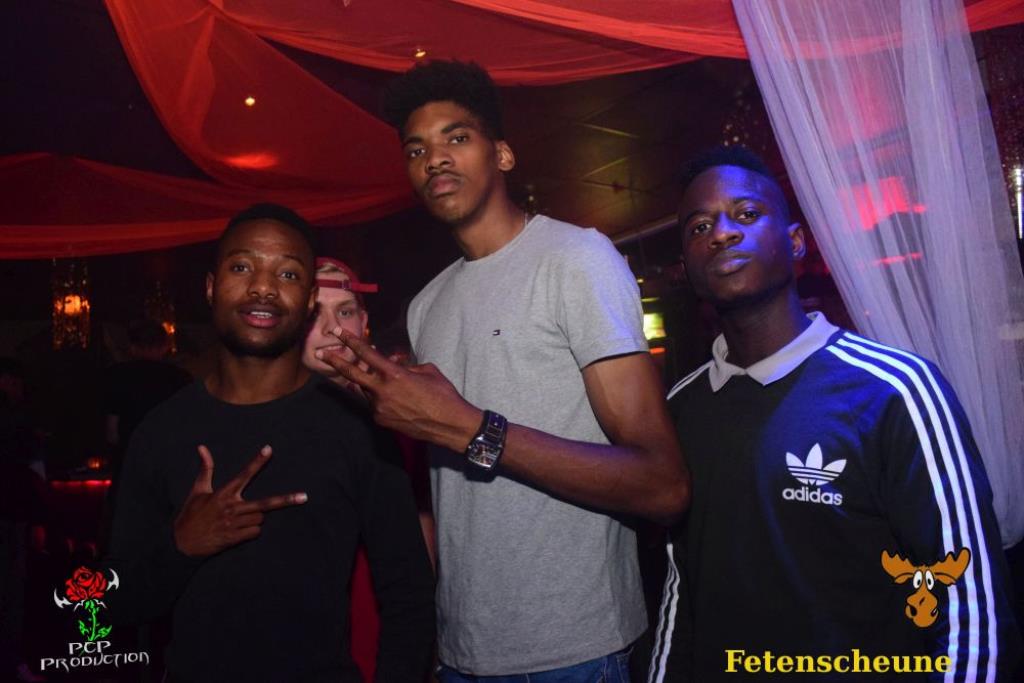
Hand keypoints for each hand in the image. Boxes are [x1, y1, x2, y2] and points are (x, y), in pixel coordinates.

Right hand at [173, 445, 307, 557]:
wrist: (181, 544)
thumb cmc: (190, 515)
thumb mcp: (198, 491)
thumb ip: (206, 469)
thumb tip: (202, 447)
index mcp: (224, 493)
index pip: (244, 474)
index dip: (257, 462)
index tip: (269, 450)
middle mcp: (232, 507)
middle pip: (265, 503)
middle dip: (286, 500)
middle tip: (304, 497)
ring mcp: (234, 523)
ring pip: (260, 519)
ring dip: (255, 519)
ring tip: (238, 520)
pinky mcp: (235, 538)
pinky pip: (255, 532)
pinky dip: (251, 532)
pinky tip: (238, 532)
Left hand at [316, 329, 480, 450]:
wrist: (449, 425)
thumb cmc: (443, 394)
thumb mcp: (427, 371)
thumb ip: (405, 365)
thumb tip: (393, 363)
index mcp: (394, 375)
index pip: (366, 354)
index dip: (351, 341)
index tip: (338, 333)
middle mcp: (382, 391)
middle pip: (352, 374)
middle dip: (335, 361)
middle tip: (322, 352)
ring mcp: (380, 408)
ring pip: (367, 390)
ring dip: (372, 383)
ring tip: (392, 385)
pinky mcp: (382, 421)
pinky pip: (375, 404)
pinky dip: (381, 398)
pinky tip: (400, 401)